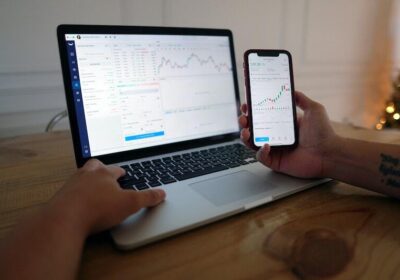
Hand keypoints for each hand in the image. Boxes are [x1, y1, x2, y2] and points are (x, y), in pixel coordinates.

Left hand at [49, 159, 165, 235]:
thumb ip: (147, 198)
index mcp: (104, 173)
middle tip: (105, 173)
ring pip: (80, 176)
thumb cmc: (98, 208)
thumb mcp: (129, 204)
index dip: (121, 172)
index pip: (115, 169)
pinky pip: (69, 190)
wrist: (65, 219)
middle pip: (94, 166)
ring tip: (92, 186)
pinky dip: (76, 193)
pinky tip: (79, 202)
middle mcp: (86, 175)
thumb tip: (161, 193)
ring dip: (87, 179)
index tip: (123, 173)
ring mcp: (71, 185)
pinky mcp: (60, 197)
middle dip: (101, 168)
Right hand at [239, 91, 338, 177]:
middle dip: (244, 122)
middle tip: (243, 118)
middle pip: (253, 129)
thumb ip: (301, 98)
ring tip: (246, 132)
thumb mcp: (313, 109)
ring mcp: (274, 149)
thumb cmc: (323, 133)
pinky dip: (260, 152)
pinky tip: (266, 145)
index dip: (252, 111)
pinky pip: (261, 157)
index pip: (262, 116)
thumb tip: (290, 89)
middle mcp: (275, 136)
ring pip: (252, 143)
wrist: (329, 153)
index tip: (246, 105)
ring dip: (245, 137)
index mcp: (281, 124)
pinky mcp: (275, 162)